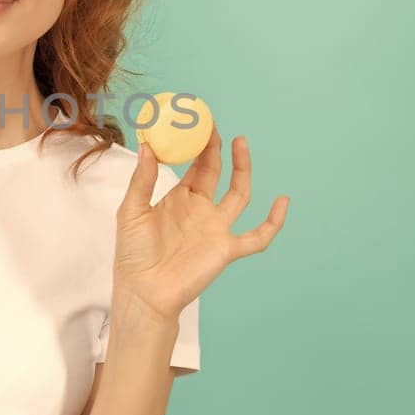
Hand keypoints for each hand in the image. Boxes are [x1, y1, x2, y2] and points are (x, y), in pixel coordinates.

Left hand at [113, 124, 288, 319]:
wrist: (143, 291)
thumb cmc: (132, 255)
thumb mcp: (131, 211)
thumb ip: (142, 180)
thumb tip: (147, 145)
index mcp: (178, 199)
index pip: (194, 166)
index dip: (199, 146)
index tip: (200, 123)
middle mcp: (200, 210)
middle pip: (216, 174)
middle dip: (217, 150)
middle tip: (216, 127)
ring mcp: (216, 229)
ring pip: (239, 195)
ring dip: (243, 169)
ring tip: (242, 143)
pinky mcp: (226, 249)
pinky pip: (257, 237)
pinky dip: (273, 222)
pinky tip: (283, 202)